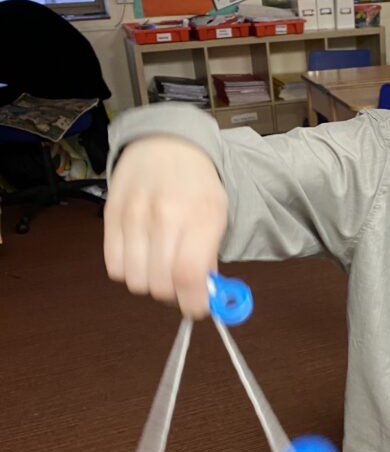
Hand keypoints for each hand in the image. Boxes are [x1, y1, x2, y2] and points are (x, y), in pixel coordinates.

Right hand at [104, 136, 227, 318]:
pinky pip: (114, 267)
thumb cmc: (196, 183)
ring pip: (135, 281)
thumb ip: (210, 257)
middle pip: (160, 285)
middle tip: (179, 282)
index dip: (193, 303)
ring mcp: (134, 215)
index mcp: (201, 216)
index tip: (196, 307)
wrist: (165, 143)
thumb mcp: (217, 215)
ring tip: (159, 266)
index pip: (189, 276)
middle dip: (173, 294)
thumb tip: (203, 297)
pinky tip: (141, 256)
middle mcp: (166, 216)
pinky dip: (128, 271)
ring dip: (149, 283)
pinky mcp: (111, 216)